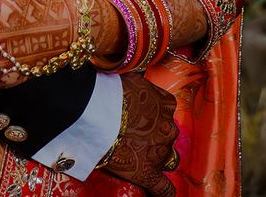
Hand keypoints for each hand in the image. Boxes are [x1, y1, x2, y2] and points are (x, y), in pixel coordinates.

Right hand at [97, 73, 177, 195]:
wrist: (97, 111)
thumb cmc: (109, 90)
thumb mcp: (130, 79)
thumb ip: (139, 85)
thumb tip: (137, 80)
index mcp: (165, 103)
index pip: (166, 112)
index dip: (154, 116)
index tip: (142, 117)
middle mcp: (168, 127)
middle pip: (167, 135)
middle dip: (154, 137)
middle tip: (135, 136)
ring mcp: (160, 151)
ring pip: (167, 158)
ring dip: (155, 158)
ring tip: (137, 156)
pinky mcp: (149, 173)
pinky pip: (164, 189)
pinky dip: (163, 192)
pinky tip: (158, 192)